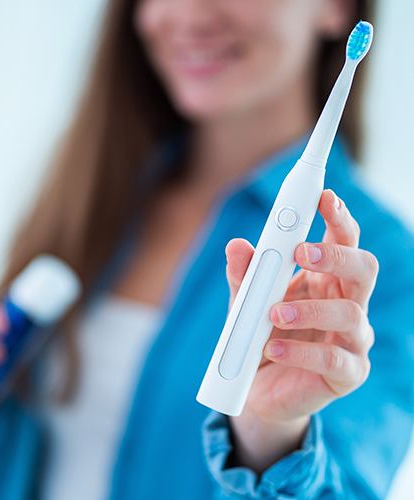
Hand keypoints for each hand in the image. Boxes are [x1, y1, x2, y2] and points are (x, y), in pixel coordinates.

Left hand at [225, 189, 378, 471]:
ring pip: (351, 313)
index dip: (338, 217)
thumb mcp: (246, 302)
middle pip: (363, 268)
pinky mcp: (346, 374)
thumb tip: (236, 245)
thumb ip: (244, 276)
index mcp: (324, 279)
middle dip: (337, 254)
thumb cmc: (259, 335)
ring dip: (310, 310)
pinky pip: (334, 360)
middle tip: (304, 252)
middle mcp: (345, 303)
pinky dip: (300, 352)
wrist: (258, 391)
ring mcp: (351, 339)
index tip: (323, 196)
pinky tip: (273, 348)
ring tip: (274, 314)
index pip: (343, 241)